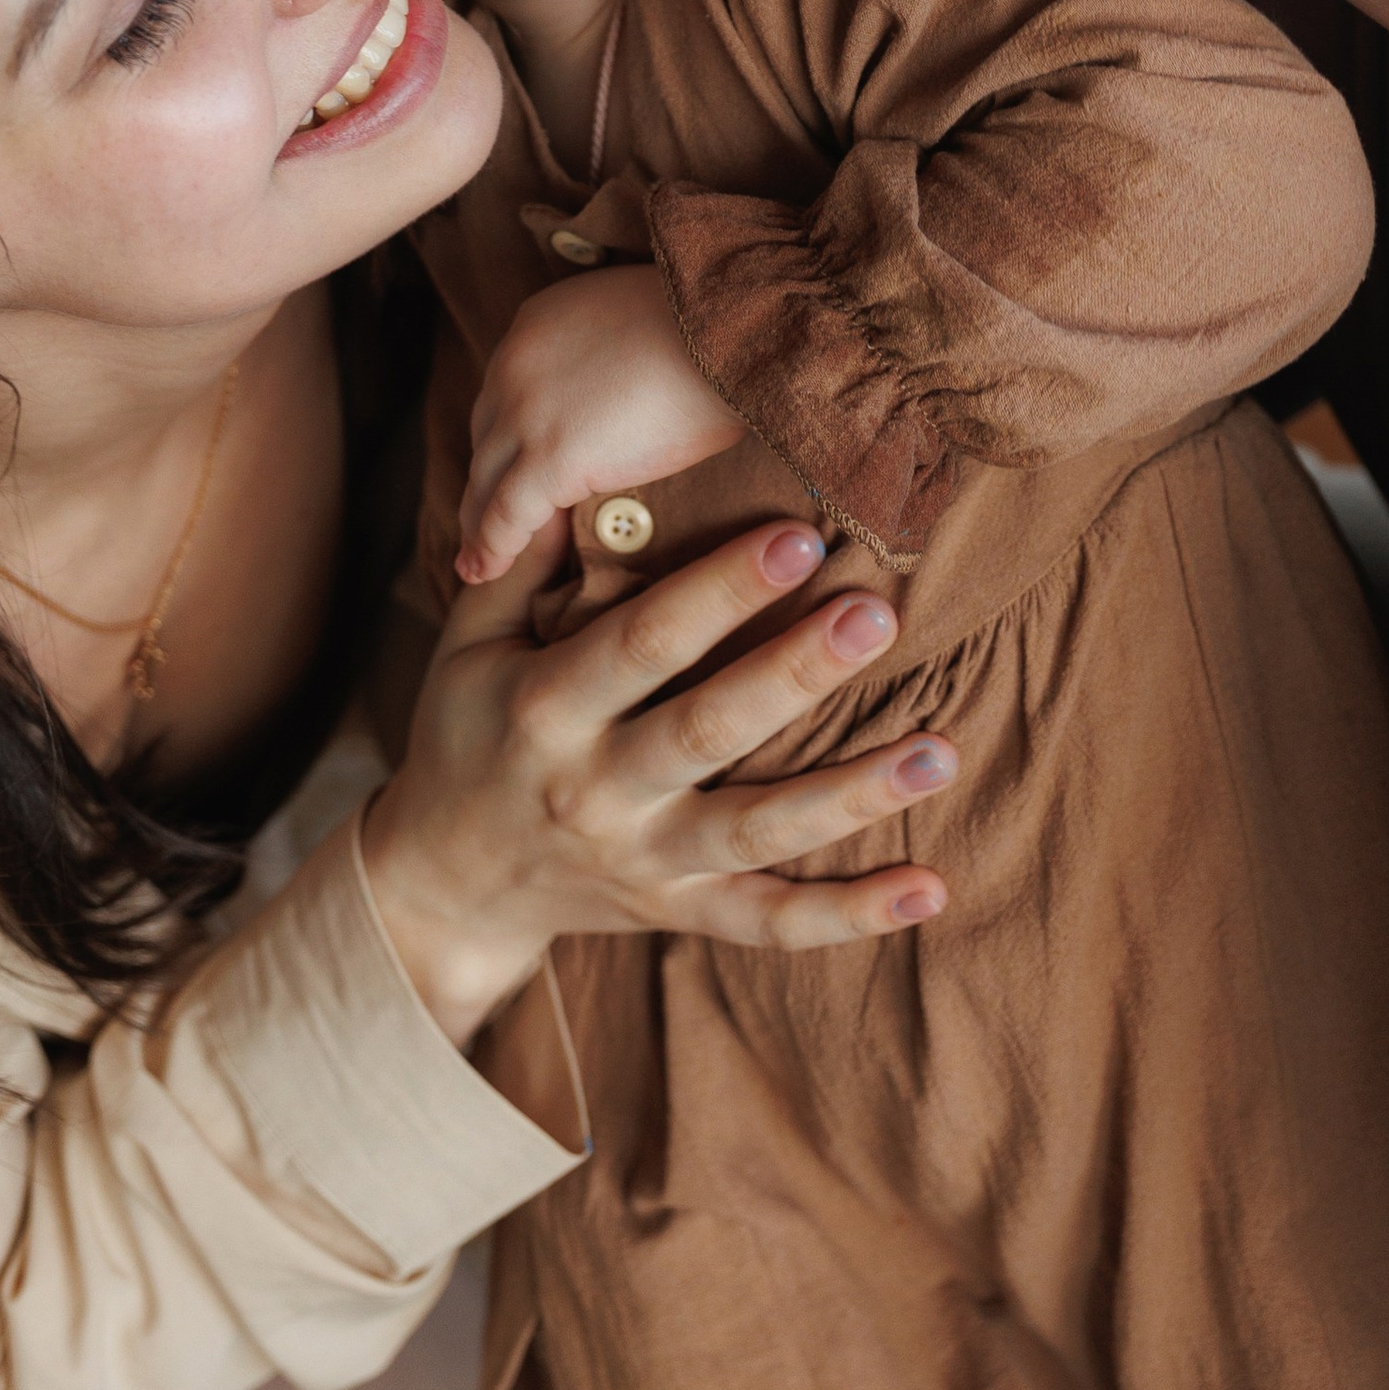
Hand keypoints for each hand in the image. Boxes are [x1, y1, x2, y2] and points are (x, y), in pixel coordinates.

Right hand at [359, 519, 955, 1044]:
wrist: (447, 884)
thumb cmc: (466, 734)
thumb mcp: (466, 646)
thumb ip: (518, 565)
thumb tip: (571, 468)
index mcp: (546, 708)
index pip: (643, 642)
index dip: (719, 591)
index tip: (797, 534)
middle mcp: (597, 791)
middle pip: (709, 731)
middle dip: (796, 672)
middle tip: (877, 612)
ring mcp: (645, 861)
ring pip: (758, 833)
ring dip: (853, 796)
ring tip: (941, 751)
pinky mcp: (679, 911)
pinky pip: (771, 921)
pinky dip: (850, 915)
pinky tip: (929, 886)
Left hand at [457, 262, 746, 582]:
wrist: (734, 329)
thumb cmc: (719, 328)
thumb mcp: (642, 325)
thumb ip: (622, 356)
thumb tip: (645, 391)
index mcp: (539, 322)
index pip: (508, 391)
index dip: (509, 435)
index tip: (511, 464)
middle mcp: (516, 362)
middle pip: (488, 435)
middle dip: (487, 479)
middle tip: (483, 518)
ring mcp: (526, 410)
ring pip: (486, 479)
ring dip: (478, 522)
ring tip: (476, 562)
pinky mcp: (550, 457)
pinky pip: (507, 515)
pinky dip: (493, 547)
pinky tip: (487, 572)